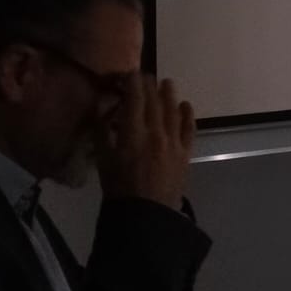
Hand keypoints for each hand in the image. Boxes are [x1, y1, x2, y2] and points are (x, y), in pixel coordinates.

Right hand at [95, 73, 194, 210]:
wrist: (146, 217)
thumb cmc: (119, 190)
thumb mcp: (103, 161)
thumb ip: (102, 133)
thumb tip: (101, 108)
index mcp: (133, 133)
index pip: (135, 97)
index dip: (131, 81)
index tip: (127, 74)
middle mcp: (155, 132)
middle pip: (154, 100)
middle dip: (148, 85)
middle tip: (143, 78)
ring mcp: (173, 142)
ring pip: (172, 109)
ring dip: (169, 93)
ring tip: (166, 83)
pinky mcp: (185, 153)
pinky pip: (189, 128)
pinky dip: (187, 114)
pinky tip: (185, 105)